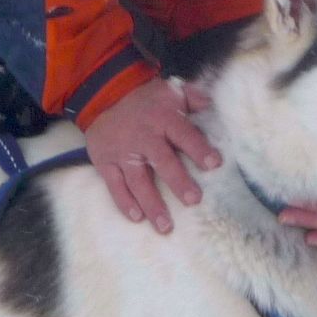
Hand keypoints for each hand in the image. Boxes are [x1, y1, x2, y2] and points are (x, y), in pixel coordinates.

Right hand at [85, 78, 219, 233]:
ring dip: (152, 204)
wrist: (102, 93)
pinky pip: (114, 185)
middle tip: (193, 200)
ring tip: (166, 226)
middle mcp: (143, 137)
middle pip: (162, 162)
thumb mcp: (171, 90)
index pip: (184, 135)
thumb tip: (214, 106)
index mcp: (163, 119)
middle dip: (178, 181)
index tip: (214, 164)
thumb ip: (194, 98)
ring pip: (138, 181)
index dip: (199, 148)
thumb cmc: (146, 97)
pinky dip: (124, 202)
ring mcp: (122, 152)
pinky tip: (136, 217)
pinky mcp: (105, 162)